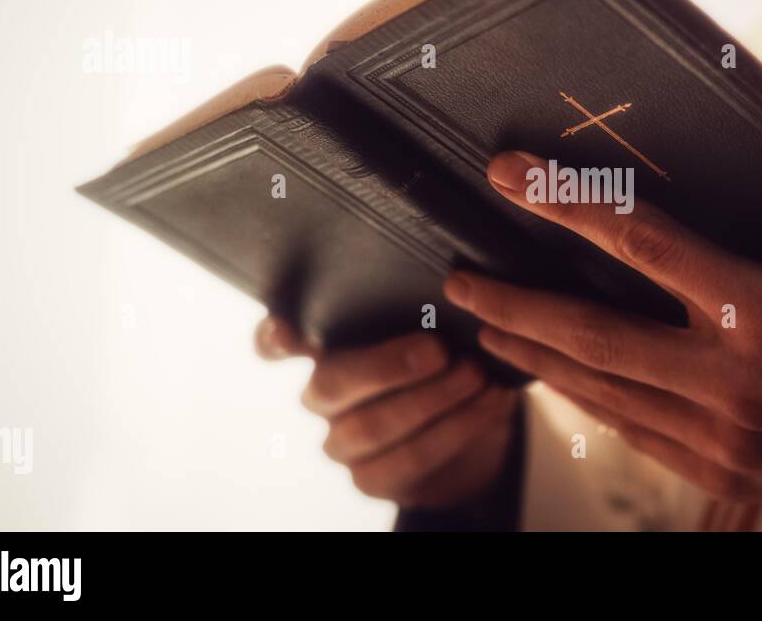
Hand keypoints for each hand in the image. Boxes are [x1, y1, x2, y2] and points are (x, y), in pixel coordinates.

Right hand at [255, 318, 518, 508]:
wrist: (472, 425)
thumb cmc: (442, 361)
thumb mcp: (431, 327)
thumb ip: (415, 308)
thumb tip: (450, 284)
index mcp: (324, 349)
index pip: (275, 344)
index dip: (274, 338)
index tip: (286, 330)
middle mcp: (322, 395)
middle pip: (332, 383)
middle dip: (388, 366)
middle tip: (439, 349)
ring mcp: (343, 441)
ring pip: (374, 425)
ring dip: (434, 398)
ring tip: (475, 375)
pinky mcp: (372, 478)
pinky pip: (411, 458)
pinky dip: (457, 428)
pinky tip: (488, 404)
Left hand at [445, 150, 761, 525]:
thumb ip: (749, 254)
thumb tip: (669, 218)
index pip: (644, 246)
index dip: (568, 205)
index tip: (515, 176)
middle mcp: (734, 382)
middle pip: (592, 335)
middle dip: (514, 303)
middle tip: (461, 279)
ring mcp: (722, 438)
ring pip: (600, 390)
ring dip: (535, 356)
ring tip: (488, 326)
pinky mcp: (720, 474)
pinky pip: (631, 430)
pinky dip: (585, 398)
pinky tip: (556, 377)